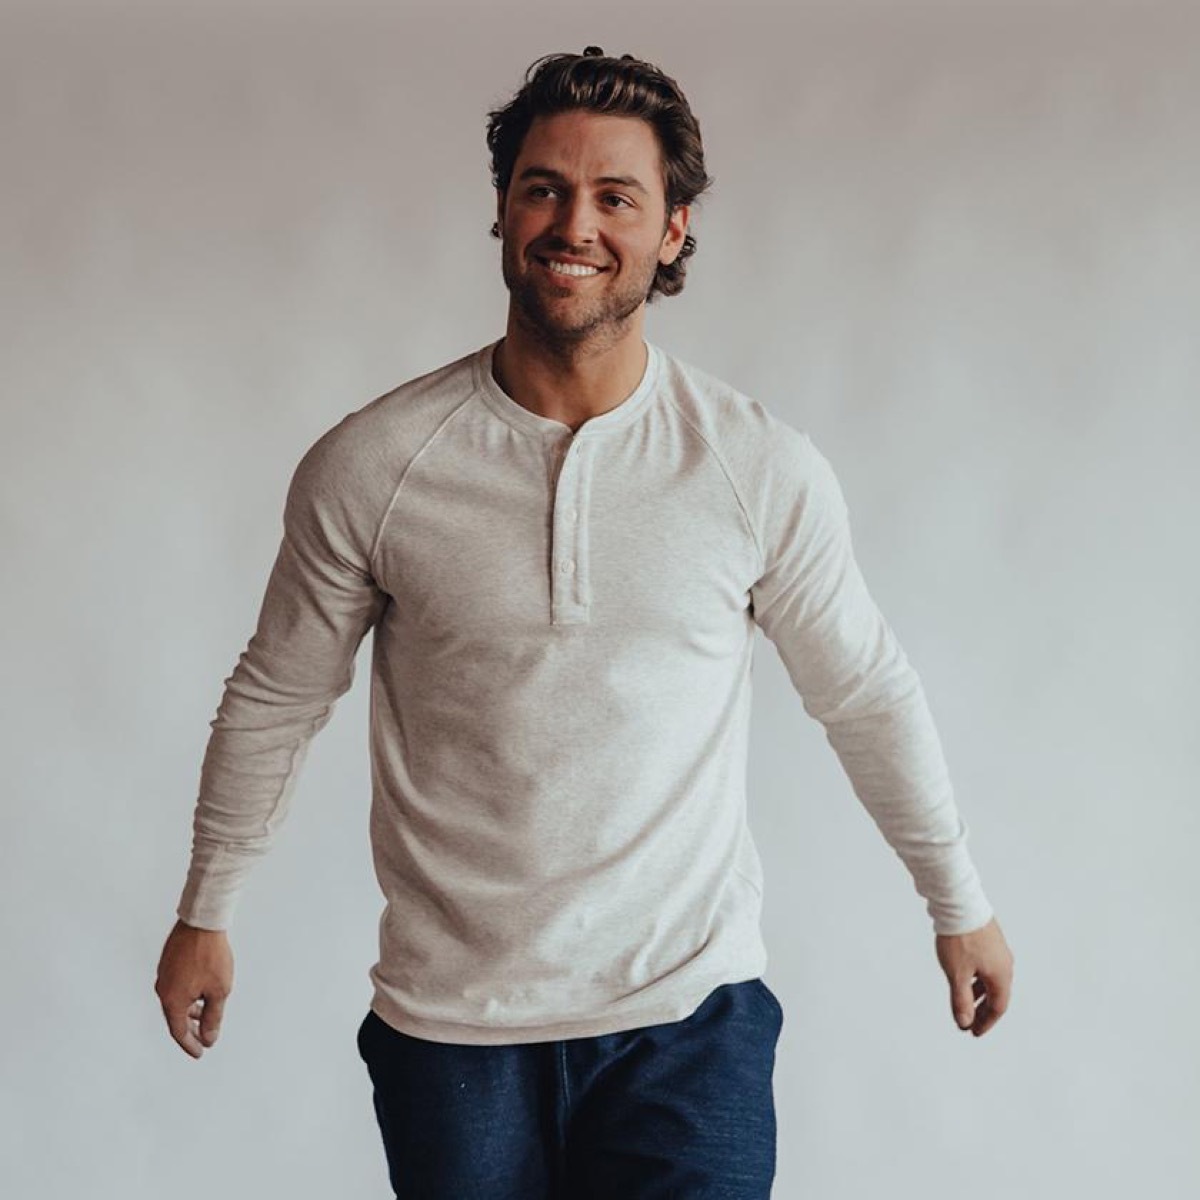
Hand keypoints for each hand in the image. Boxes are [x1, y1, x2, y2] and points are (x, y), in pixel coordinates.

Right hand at [154, 918, 234, 1057]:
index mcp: (172, 1000)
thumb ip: (213, 1017)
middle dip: (190, 1030)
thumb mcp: (219, 991)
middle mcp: (163, 990)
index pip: (179, 1031)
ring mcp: (164, 976)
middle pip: (175, 1018)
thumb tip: (209, 1038)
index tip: (200, 1053)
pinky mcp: (168, 964)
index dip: (190, 1044)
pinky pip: (176, 988)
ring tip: (205, 1016)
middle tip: (203, 1039)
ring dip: (189, 1012)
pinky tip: (200, 994)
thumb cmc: (211, 955)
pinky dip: (187, 997)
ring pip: (176, 1002)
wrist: (202, 922)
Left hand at [935, 915, 1012, 1037]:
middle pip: (996, 995)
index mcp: (1001, 975)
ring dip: (979, 994)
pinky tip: (964, 978)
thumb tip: (964, 1022)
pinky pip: (986, 967)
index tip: (973, 1032)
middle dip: (982, 1011)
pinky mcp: (989, 940)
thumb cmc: (960, 939)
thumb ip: (961, 1000)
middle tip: (969, 1023)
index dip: (985, 1022)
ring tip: (964, 1004)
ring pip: (990, 980)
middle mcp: (1005, 964)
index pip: (998, 1007)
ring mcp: (998, 951)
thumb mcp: (957, 974)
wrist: (960, 904)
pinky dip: (977, 979)